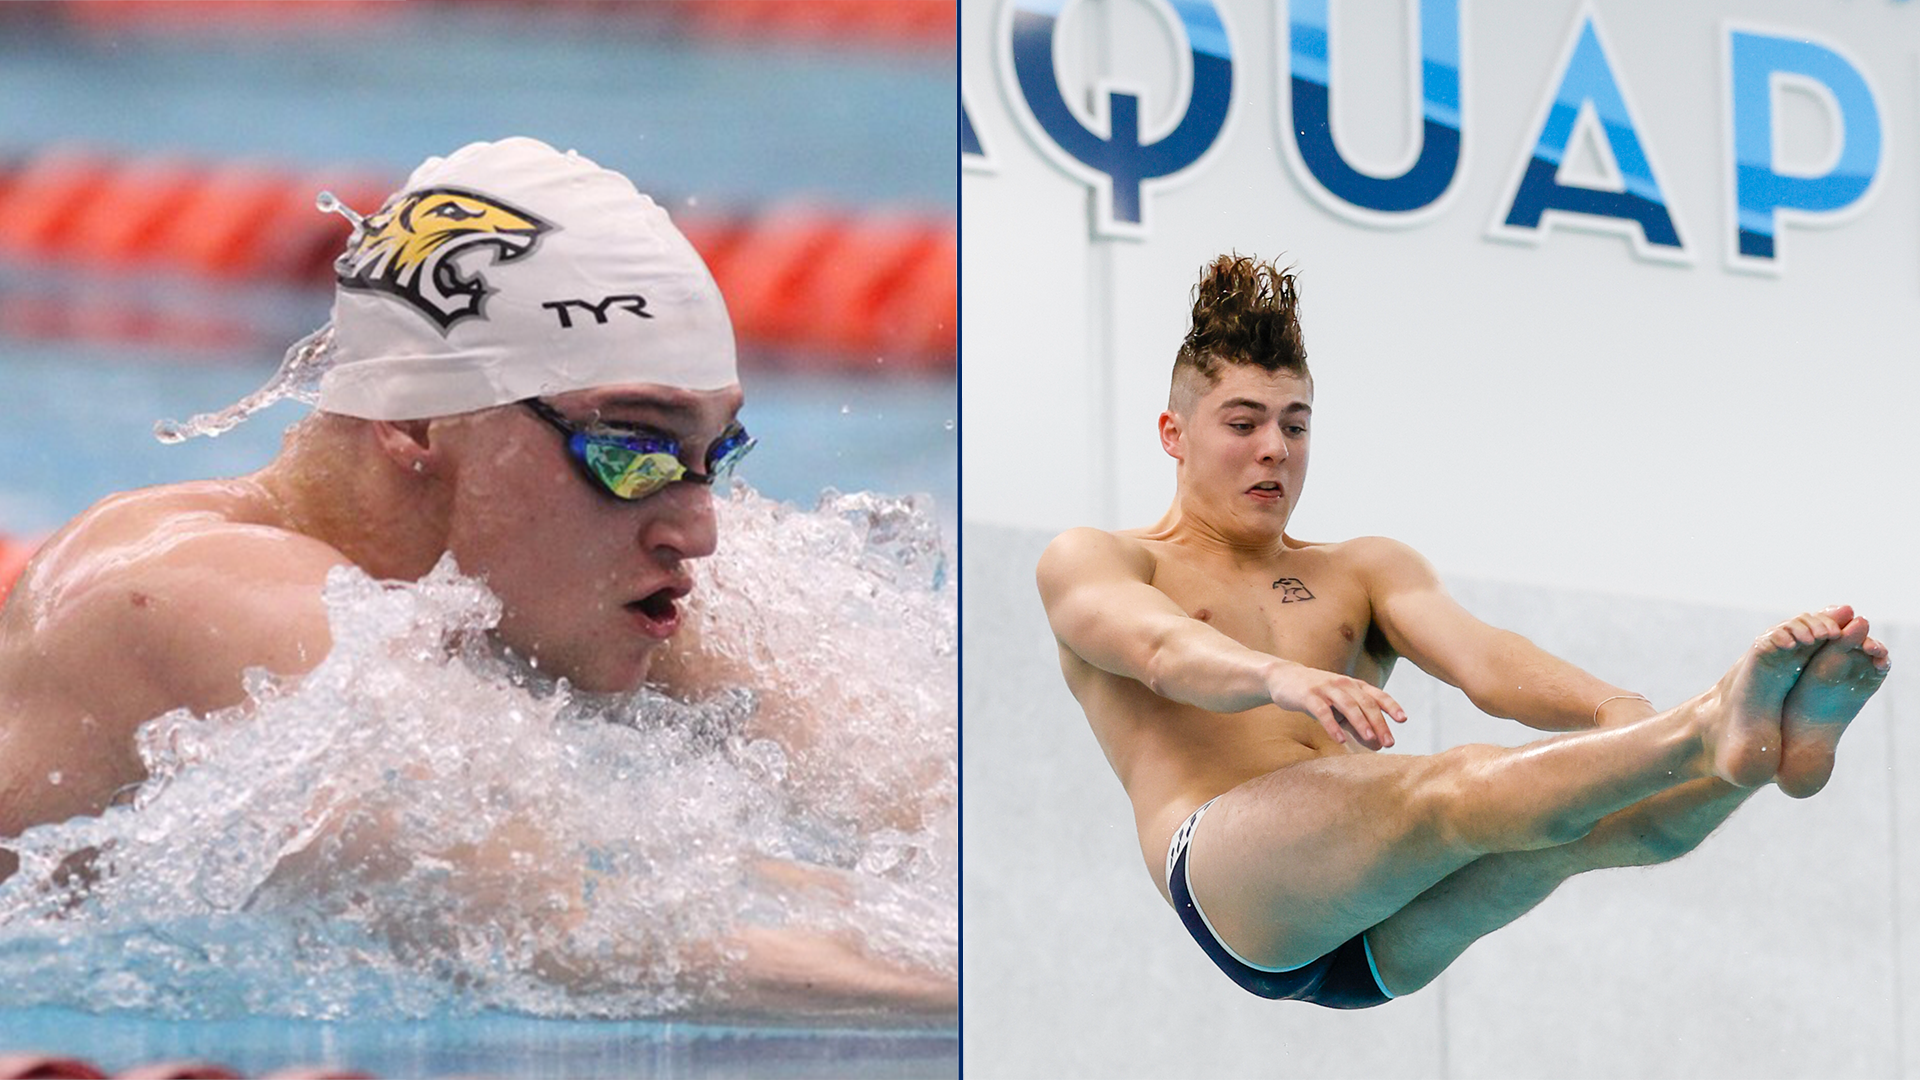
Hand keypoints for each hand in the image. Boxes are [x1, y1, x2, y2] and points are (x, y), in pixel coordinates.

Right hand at [1264, 663, 1407, 748]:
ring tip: (1370, 739)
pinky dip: (1332, 725)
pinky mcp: (1308, 696)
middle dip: (1379, 723)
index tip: (1402, 720)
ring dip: (1361, 723)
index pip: (1377, 695)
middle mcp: (1343, 684)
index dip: (1391, 706)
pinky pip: (1323, 711)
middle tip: (1389, 742)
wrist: (1283, 677)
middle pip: (1366, 703)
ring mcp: (1326, 689)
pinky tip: (1340, 739)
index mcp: (1354, 685)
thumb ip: (1358, 725)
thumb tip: (1379, 745)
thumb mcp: (1339, 709)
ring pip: (1348, 706)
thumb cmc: (1317, 695)